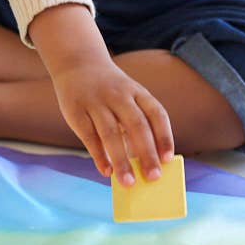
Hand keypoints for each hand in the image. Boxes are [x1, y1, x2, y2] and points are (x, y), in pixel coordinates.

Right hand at [49, 58, 174, 185]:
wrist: (77, 62)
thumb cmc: (110, 88)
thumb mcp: (128, 94)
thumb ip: (136, 122)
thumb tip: (145, 162)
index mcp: (137, 92)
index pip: (156, 114)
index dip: (164, 136)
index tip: (168, 159)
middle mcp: (118, 96)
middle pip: (136, 125)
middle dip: (146, 153)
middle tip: (153, 177)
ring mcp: (96, 102)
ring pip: (111, 133)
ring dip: (121, 160)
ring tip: (128, 182)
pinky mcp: (76, 111)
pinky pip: (89, 136)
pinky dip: (99, 155)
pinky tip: (106, 171)